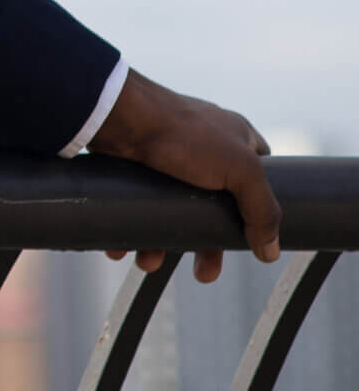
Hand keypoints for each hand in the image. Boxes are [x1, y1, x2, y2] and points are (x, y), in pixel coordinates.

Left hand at [90, 68, 279, 282]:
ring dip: (163, 244)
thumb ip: (263, 209)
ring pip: (173, 213)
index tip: (249, 240)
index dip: (256, 211)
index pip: (258, 180)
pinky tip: (124, 249)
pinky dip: (133, 231)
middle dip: (206, 246)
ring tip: (149, 263)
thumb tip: (270, 251)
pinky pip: (139, 208)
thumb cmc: (185, 135)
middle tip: (202, 273)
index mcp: (235, 142)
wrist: (119, 116)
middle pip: (213, 210)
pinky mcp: (136, 169)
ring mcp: (167, 160)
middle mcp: (203, 150)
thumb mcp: (242, 170)